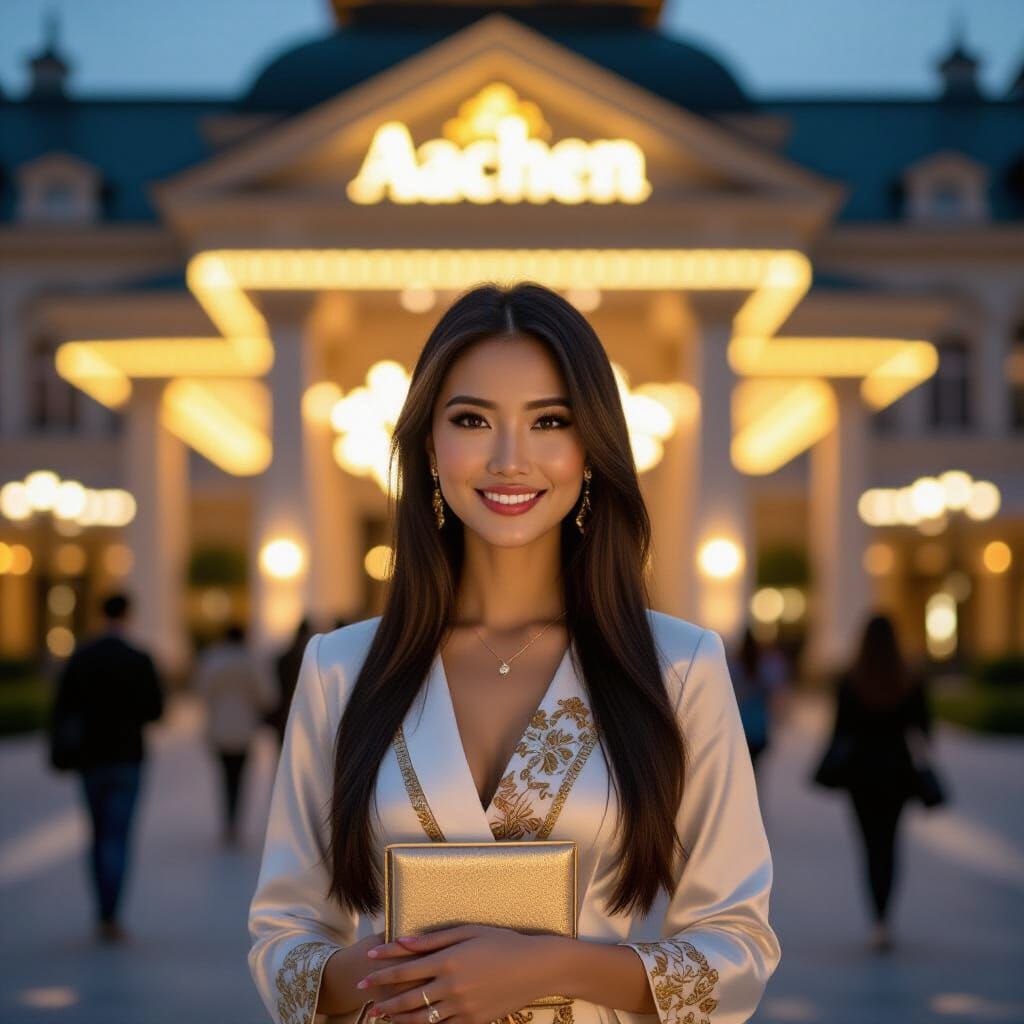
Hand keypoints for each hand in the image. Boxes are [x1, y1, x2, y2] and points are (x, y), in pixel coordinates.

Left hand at [357, 925, 549, 1023]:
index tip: (365, 972)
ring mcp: (462, 1007)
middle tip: (366, 1004)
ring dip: (399, 1018)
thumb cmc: (501, 942)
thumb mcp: (467, 931)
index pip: (406, 969)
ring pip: (421, 1018)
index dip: (383, 971)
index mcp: (448, 961)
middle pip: (408, 997)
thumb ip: (432, 939)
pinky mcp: (473, 1021)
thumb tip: (402, 941)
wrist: (533, 968)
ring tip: (383, 1018)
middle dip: (384, 1000)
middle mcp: (451, 987)